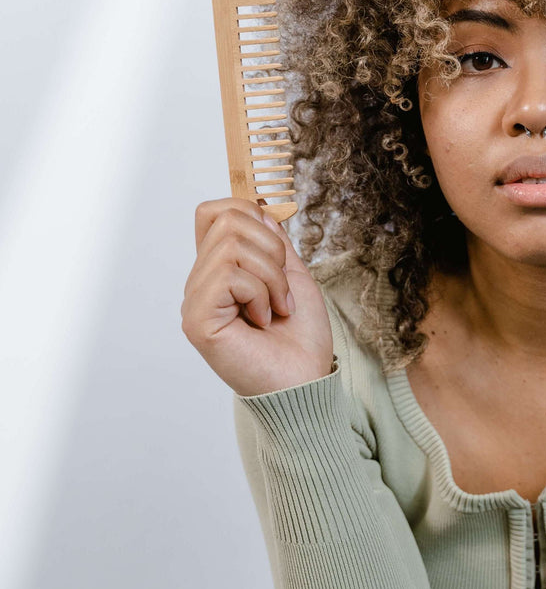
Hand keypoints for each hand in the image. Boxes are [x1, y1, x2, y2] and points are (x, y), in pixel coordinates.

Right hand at [182, 198, 333, 396]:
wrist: (306, 379)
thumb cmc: (300, 336)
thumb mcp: (293, 274)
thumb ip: (272, 241)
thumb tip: (256, 209)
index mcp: (221, 269)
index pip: (213, 212)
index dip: (248, 213)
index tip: (277, 249)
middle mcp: (202, 282)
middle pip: (227, 220)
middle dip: (271, 250)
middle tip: (282, 290)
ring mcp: (196, 301)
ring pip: (232, 245)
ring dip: (271, 276)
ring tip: (276, 308)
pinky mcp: (197, 319)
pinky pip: (230, 275)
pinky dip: (261, 294)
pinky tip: (262, 321)